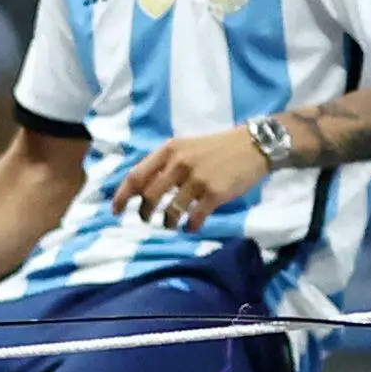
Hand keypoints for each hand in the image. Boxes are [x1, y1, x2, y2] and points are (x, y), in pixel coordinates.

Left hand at [110, 126, 273, 230]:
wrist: (254, 145)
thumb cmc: (216, 148)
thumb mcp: (186, 147)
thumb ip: (164, 165)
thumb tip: (140, 191)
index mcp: (169, 150)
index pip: (136, 176)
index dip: (122, 196)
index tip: (116, 211)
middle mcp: (180, 163)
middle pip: (149, 197)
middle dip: (145, 213)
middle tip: (147, 219)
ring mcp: (197, 179)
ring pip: (170, 210)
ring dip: (167, 222)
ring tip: (170, 223)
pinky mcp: (215, 193)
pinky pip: (194, 217)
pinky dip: (189, 226)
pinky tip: (190, 227)